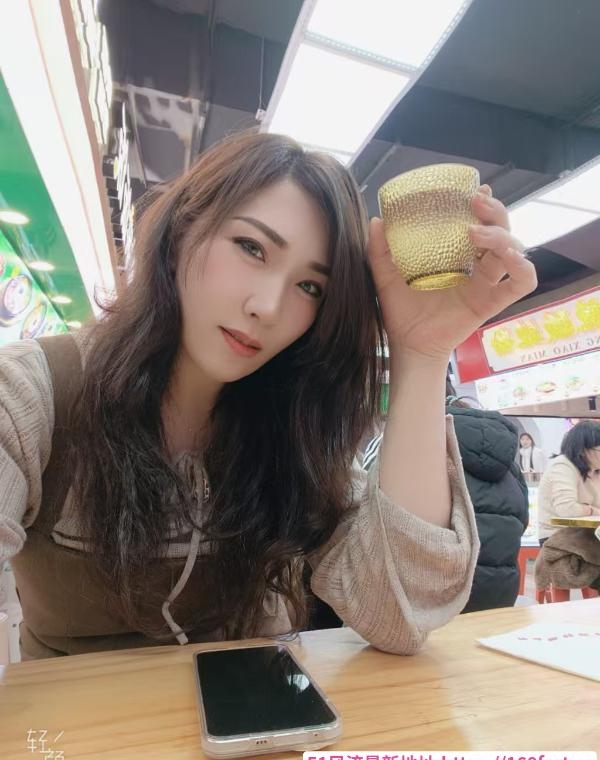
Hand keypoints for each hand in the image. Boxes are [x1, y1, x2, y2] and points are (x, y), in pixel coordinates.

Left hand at [367, 185, 536, 359]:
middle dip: (495, 212)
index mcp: (456, 257)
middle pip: (501, 230)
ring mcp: (485, 285)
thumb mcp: (385, 276)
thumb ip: (380, 251)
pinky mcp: (490, 303)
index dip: (484, 205)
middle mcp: (475, 267)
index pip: (478, 223)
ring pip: (513, 251)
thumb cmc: (401, 312)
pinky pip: (521, 284)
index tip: (476, 191)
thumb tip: (376, 221)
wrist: (406, 345)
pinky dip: (524, 268)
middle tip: (477, 203)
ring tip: (477, 234)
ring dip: (503, 235)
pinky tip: (510, 258)